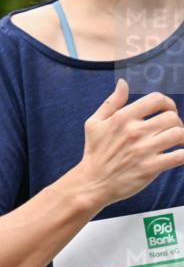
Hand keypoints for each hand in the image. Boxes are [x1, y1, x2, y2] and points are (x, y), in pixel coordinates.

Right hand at [71, 79, 183, 210]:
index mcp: (122, 118)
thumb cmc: (94, 153)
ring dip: (182, 138)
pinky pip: (180, 156)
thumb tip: (123, 83)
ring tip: (178, 143)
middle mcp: (133, 132)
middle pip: (171, 117)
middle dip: (176, 123)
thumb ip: (111, 102)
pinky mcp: (150, 168)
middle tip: (171, 131)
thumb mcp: (94, 124)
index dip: (168, 103)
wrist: (91, 184)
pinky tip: (180, 155)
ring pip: (178, 134)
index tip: (168, 111)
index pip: (156, 100)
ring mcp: (143, 150)